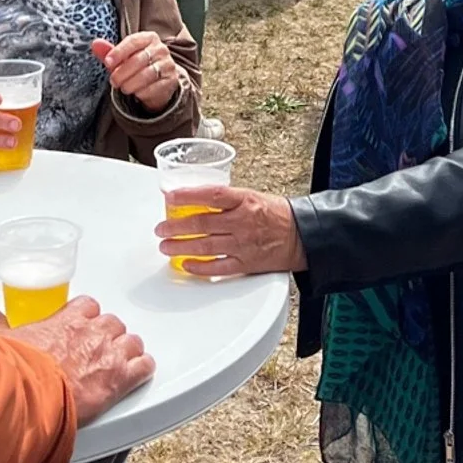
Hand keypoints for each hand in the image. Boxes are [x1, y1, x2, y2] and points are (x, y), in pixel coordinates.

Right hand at [0, 293, 154, 421]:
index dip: (86, 317)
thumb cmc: (18, 369)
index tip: (81, 326)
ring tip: (119, 361)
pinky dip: (142, 369)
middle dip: (108, 335)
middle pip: (112, 323)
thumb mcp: (2, 340)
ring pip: (131, 342)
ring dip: (126, 350)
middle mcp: (92, 332)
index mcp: (68, 319)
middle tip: (98, 349)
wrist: (32, 396)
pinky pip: (144, 366)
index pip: (88, 306)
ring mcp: (109, 354)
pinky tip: (137, 373)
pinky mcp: (120, 379)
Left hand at [91, 32, 181, 117]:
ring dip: (130, 84)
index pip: (133, 41)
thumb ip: (109, 52)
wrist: (158, 81)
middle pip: (138, 59)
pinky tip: (136, 93)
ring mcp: (168, 65)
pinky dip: (141, 92)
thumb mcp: (123, 58)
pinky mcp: (171, 81)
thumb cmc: (137, 66)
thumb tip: (95, 44)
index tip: (107, 63)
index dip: (118, 52)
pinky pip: (154, 88)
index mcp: (148, 38)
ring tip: (123, 88)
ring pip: (146, 75)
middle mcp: (161, 49)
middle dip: (122, 72)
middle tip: (113, 81)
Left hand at [156, 183, 303, 279]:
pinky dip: (200, 267)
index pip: (211, 195)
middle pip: (202, 224)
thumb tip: (194, 200)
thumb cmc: (276, 214)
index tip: (169, 197)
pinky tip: (186, 264)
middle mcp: (243, 222)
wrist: (302, 235)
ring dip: (181, 247)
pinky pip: (218, 268)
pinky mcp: (246, 264)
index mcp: (245, 201)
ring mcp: (244, 245)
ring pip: (206, 247)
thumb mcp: (252, 196)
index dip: (188, 195)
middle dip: (176, 227)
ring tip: (165, 246)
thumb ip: (226, 200)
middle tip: (160, 228)